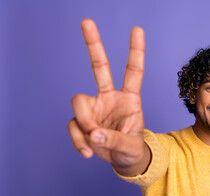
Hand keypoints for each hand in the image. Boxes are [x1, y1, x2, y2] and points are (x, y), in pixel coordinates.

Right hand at [68, 19, 149, 175]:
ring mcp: (95, 107)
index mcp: (130, 99)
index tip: (137, 29)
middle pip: (100, 67)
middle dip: (93, 45)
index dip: (135, 51)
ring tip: (95, 141)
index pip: (133, 72)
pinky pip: (73, 125)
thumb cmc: (132, 148)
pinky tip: (88, 151)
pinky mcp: (83, 120)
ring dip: (84, 124)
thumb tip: (94, 134)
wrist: (123, 160)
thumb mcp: (131, 147)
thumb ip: (114, 141)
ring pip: (78, 102)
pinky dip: (78, 141)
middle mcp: (110, 97)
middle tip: (86, 21)